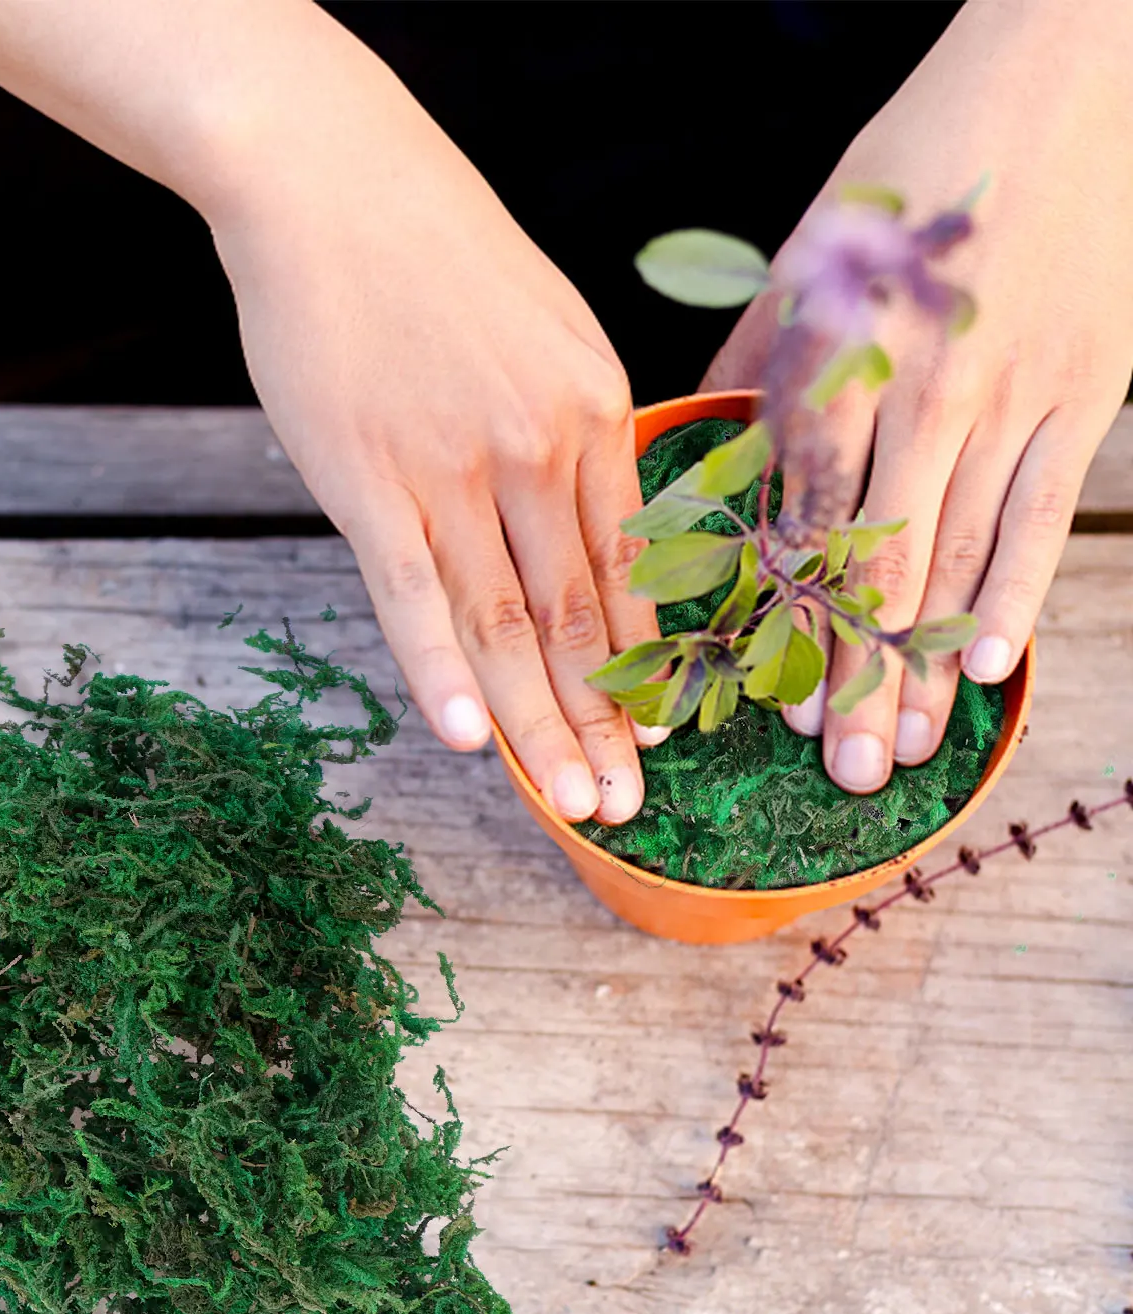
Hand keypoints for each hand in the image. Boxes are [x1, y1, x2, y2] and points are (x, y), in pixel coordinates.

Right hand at [208, 27, 659, 823]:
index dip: (642, 667)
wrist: (332, 180)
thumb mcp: (549, 328)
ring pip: (508, 621)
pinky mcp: (367, 477)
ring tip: (568, 802)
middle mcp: (538, 448)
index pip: (628, 570)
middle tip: (626, 809)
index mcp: (595, 412)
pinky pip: (412, 592)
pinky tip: (465, 739)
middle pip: (580, 615)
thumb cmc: (438, 254)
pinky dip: (438, 669)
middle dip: (604, 723)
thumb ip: (575, 427)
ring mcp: (451, 467)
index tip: (659, 739)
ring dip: (539, 723)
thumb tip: (589, 515)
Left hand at [702, 0, 1132, 792]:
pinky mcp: (1088, 387)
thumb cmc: (916, 164)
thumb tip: (693, 443)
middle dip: (851, 674)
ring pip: (960, 554)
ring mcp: (1012, 391)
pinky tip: (990, 665)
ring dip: (927, 662)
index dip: (780, 619)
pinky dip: (1019, 589)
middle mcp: (918, 387)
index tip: (761, 703)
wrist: (1073, 72)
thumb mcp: (807, 251)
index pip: (796, 518)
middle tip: (831, 773)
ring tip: (900, 751)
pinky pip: (1048, 509)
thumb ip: (752, 360)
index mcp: (835, 355)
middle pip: (875, 562)